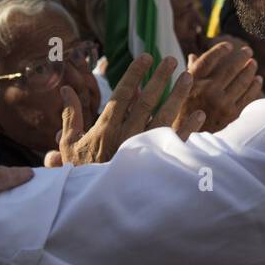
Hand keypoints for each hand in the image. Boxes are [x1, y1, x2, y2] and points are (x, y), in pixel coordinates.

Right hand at [44, 54, 201, 165]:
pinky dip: (188, 129)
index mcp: (105, 128)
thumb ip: (71, 114)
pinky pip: (174, 144)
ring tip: (188, 77)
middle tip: (170, 60)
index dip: (135, 74)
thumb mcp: (70, 144)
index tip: (146, 57)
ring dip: (177, 96)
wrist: (93, 207)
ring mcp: (143, 151)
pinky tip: (199, 114)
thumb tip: (65, 88)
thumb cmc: (81, 173)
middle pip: (146, 101)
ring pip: (163, 118)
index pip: (123, 94)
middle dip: (159, 78)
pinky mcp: (155, 166)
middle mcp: (126, 136)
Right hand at [175, 41, 261, 133]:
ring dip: (250, 70)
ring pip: (242, 81)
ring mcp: (221, 103)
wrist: (189, 139)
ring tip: (253, 63)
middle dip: (242, 57)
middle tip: (248, 51)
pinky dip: (255, 85)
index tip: (229, 45)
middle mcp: (207, 91)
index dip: (220, 50)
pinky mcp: (232, 114)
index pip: (209, 59)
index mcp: (193, 82)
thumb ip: (190, 72)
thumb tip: (193, 55)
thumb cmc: (184, 111)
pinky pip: (248, 96)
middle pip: (230, 68)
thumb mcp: (182, 91)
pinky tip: (257, 80)